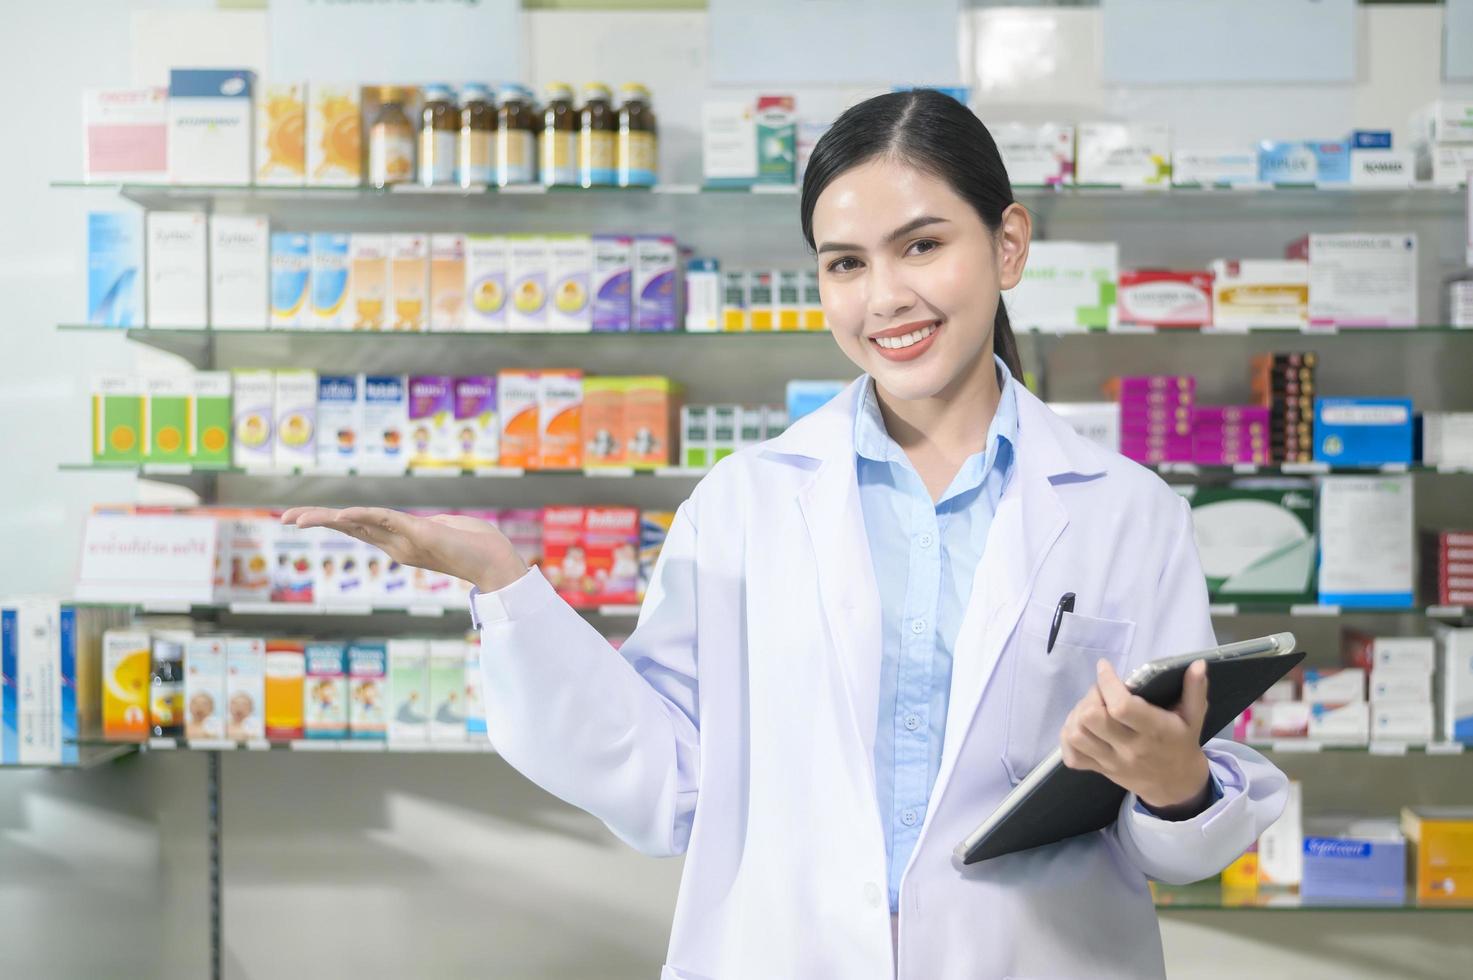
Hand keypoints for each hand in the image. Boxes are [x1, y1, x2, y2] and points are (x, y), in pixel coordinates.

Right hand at [280, 506, 526, 592]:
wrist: (498, 562)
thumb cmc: (478, 545)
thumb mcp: (449, 530)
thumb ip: (434, 527)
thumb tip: (433, 525)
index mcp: (400, 540)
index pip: (359, 526)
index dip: (332, 520)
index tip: (303, 517)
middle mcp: (397, 543)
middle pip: (349, 527)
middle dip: (316, 521)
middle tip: (283, 518)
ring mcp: (406, 540)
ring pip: (359, 526)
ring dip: (327, 520)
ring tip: (297, 518)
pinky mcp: (420, 535)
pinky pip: (386, 522)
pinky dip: (362, 518)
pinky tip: (340, 516)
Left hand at [1059, 659, 1211, 814]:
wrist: (1176, 785)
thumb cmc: (1182, 744)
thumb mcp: (1195, 717)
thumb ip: (1195, 689)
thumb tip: (1198, 664)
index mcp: (1154, 731)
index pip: (1121, 706)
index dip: (1107, 682)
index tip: (1105, 667)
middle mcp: (1129, 748)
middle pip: (1092, 718)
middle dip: (1091, 696)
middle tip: (1101, 691)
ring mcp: (1111, 762)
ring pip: (1077, 735)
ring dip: (1077, 714)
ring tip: (1091, 707)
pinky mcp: (1100, 770)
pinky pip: (1072, 757)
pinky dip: (1068, 737)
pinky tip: (1081, 726)